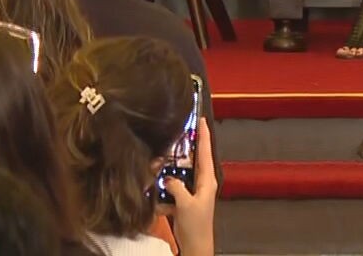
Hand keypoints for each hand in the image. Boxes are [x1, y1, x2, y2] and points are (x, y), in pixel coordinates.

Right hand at [164, 121, 216, 255]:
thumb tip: (168, 177)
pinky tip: (155, 186)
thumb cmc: (196, 226)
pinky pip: (173, 188)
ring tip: (159, 158)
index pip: (206, 151)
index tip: (201, 118)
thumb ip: (176, 187)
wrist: (195, 247)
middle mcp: (202, 183)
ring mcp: (192, 191)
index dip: (204, 134)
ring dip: (170, 169)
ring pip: (180, 173)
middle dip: (183, 148)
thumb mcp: (185, 204)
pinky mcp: (183, 201)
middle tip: (175, 133)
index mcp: (207, 180)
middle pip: (192, 159)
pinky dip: (165, 187)